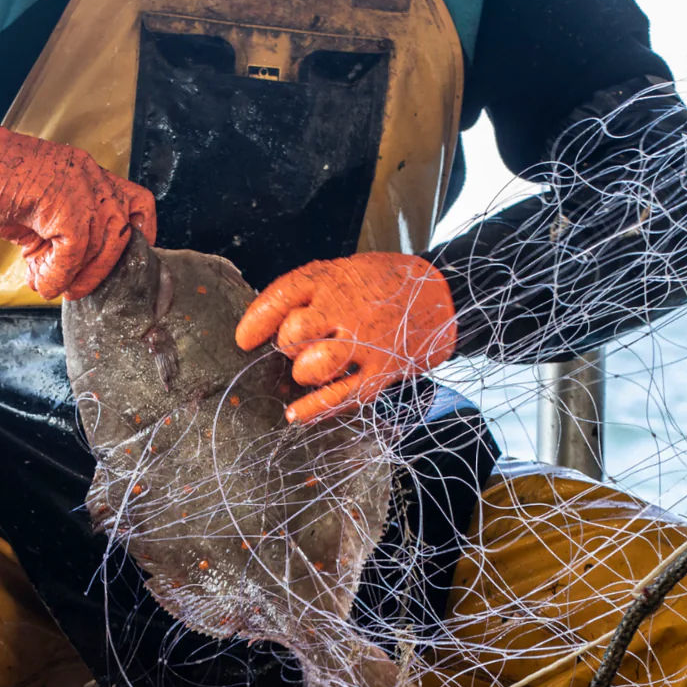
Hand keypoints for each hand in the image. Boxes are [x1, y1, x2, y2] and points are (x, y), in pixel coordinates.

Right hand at [0, 126, 156, 300]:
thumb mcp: (36, 215)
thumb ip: (55, 240)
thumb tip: (60, 278)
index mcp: (88, 176)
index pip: (136, 203)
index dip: (140, 235)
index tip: (128, 264)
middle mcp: (91, 178)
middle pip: (121, 234)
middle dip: (99, 272)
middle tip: (73, 290)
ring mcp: (81, 189)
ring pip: (99, 248)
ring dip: (73, 277)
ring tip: (47, 283)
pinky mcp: (66, 206)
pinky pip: (74, 254)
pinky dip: (55, 275)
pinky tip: (36, 277)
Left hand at [235, 253, 456, 424]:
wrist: (441, 297)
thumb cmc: (381, 286)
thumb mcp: (344, 272)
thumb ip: (306, 293)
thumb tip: (262, 325)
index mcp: (334, 280)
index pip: (283, 296)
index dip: (258, 321)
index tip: (244, 340)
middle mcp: (348, 309)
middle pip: (293, 335)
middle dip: (288, 346)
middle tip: (300, 346)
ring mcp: (366, 342)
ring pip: (311, 367)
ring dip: (304, 372)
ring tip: (312, 368)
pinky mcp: (380, 372)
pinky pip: (339, 397)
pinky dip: (312, 410)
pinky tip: (295, 415)